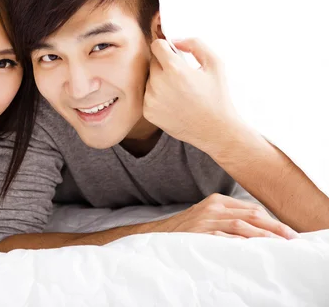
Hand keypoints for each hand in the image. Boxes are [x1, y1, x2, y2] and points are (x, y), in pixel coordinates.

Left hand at [143, 38, 239, 149]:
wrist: (215, 130)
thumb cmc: (217, 96)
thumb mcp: (215, 64)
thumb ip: (195, 44)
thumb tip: (175, 40)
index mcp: (174, 69)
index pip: (156, 45)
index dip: (165, 46)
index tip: (172, 52)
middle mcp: (158, 83)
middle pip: (153, 62)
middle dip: (164, 64)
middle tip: (181, 75)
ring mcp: (151, 99)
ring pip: (149, 79)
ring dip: (160, 80)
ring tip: (179, 91)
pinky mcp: (148, 112)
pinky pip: (147, 95)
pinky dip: (157, 96)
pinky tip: (174, 102)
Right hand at [157, 193, 299, 238]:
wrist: (157, 235)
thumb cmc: (186, 229)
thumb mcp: (207, 216)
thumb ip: (229, 218)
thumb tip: (258, 229)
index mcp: (217, 201)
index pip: (251, 208)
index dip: (272, 220)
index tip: (286, 232)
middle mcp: (213, 208)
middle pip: (251, 215)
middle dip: (274, 227)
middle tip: (291, 238)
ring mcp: (205, 220)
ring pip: (242, 226)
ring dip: (263, 236)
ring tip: (278, 245)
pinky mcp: (199, 233)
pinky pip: (223, 238)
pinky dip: (239, 243)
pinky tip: (251, 249)